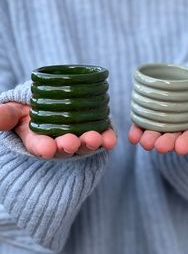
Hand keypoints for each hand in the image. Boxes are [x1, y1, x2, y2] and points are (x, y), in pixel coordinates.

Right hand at [0, 102, 116, 158]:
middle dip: (68, 146)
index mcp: (39, 141)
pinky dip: (107, 139)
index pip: (40, 147)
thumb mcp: (14, 112)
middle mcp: (59, 144)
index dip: (43, 148)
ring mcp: (77, 139)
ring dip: (90, 143)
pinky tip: (111, 139)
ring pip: (84, 145)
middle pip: (65, 148)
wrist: (51, 104)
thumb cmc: (28, 111)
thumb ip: (5, 116)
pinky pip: (101, 138)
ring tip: (95, 139)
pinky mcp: (93, 131)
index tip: (46, 149)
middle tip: (70, 143)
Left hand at [128, 89, 187, 154]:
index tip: (180, 148)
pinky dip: (137, 130)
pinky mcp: (151, 117)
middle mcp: (179, 130)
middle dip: (164, 142)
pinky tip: (133, 135)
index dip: (186, 143)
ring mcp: (164, 125)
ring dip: (148, 138)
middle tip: (158, 146)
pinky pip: (143, 125)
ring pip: (156, 133)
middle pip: (171, 138)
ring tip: (143, 142)